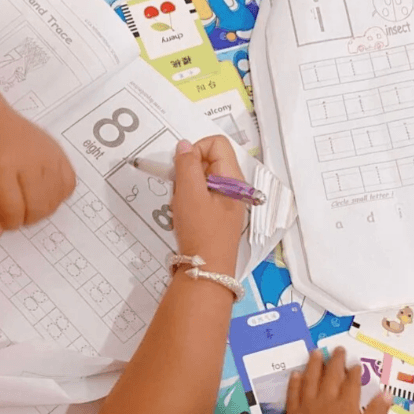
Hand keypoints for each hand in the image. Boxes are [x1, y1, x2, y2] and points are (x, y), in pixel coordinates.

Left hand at [0, 102, 75, 237]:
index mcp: (0, 167)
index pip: (13, 212)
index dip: (7, 222)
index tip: (1, 214)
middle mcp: (29, 160)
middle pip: (37, 209)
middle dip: (25, 218)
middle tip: (14, 208)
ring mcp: (48, 155)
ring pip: (55, 201)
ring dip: (41, 209)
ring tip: (27, 199)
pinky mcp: (60, 153)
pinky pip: (69, 185)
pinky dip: (58, 195)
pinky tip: (43, 189)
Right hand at [171, 136, 244, 275]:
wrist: (206, 269)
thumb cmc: (200, 231)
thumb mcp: (189, 193)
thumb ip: (186, 164)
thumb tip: (184, 144)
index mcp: (232, 177)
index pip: (216, 143)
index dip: (196, 149)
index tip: (183, 169)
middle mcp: (233, 186)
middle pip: (208, 159)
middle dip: (188, 171)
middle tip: (181, 191)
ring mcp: (226, 201)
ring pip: (201, 178)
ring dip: (186, 187)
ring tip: (182, 206)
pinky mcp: (217, 214)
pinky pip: (201, 195)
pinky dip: (189, 199)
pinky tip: (184, 214)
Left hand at [286, 348, 391, 413]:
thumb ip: (377, 412)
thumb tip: (386, 392)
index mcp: (346, 405)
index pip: (351, 381)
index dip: (354, 370)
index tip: (355, 362)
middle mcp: (327, 400)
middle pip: (331, 374)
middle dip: (335, 360)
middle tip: (337, 349)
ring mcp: (308, 405)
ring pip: (310, 378)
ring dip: (313, 363)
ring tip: (316, 352)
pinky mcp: (294, 413)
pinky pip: (293, 392)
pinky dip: (295, 381)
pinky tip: (297, 373)